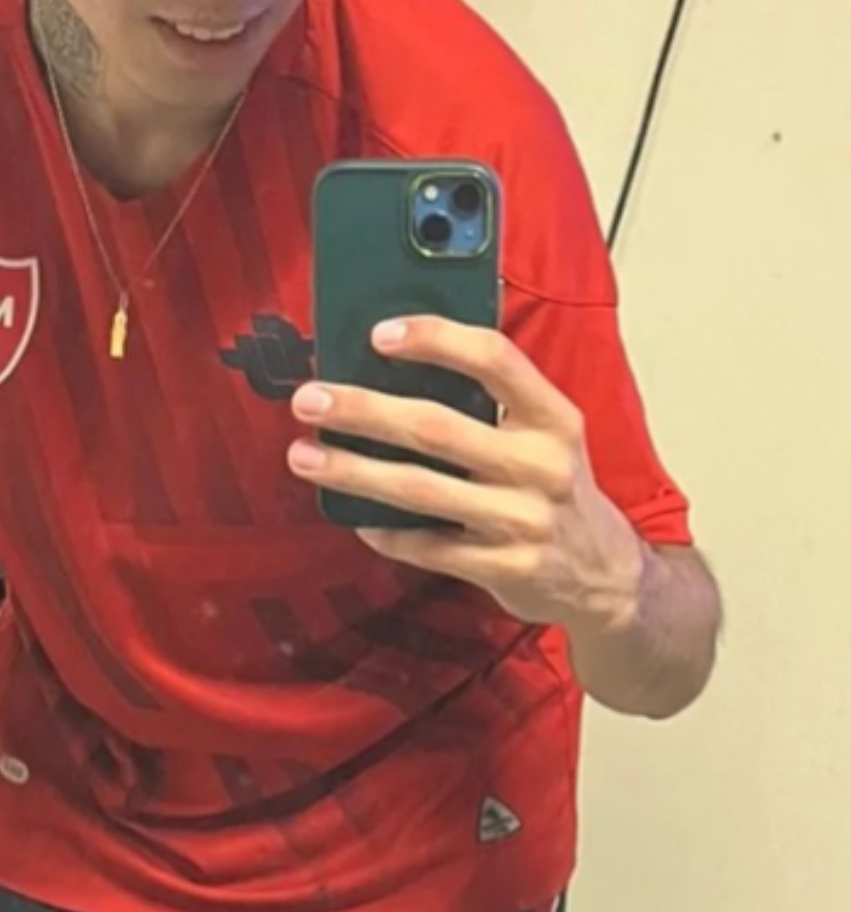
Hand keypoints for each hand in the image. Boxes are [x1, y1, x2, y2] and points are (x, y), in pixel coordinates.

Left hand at [287, 316, 644, 631]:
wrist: (607, 577)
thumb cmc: (557, 489)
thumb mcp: (548, 435)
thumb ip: (494, 402)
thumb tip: (399, 364)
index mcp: (553, 417)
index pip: (494, 359)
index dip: (435, 339)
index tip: (379, 334)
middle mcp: (540, 464)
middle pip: (436, 427)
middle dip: (364, 410)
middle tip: (310, 400)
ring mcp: (523, 519)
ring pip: (420, 489)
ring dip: (353, 470)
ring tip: (305, 456)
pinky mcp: (504, 568)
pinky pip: (427, 546)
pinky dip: (384, 531)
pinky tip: (354, 518)